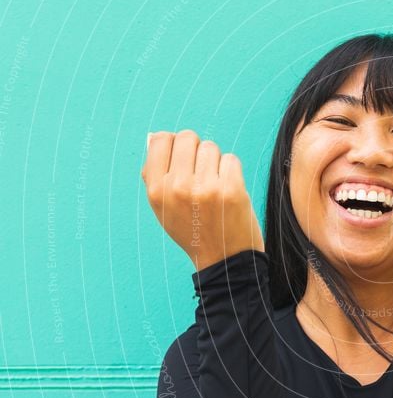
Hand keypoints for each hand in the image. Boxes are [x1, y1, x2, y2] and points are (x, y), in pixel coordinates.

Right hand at [141, 130, 263, 270]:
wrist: (224, 259)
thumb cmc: (194, 230)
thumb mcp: (164, 209)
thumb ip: (155, 175)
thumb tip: (155, 137)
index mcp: (157, 191)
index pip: (160, 140)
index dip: (174, 145)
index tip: (183, 158)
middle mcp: (178, 187)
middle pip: (187, 137)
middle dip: (196, 150)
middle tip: (202, 172)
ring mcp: (205, 187)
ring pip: (211, 147)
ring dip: (215, 162)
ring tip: (215, 185)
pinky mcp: (231, 188)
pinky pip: (231, 159)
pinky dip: (232, 170)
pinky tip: (228, 189)